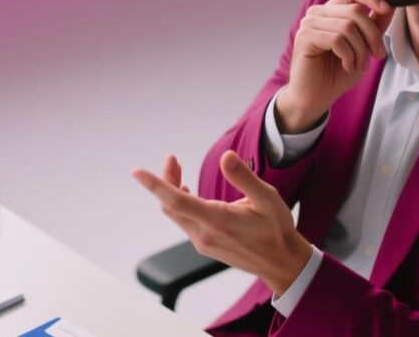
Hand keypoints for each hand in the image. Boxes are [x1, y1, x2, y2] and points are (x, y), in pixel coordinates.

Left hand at [132, 151, 312, 295]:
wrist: (281, 263)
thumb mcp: (267, 198)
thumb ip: (244, 178)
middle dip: (165, 180)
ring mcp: (203, 242)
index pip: (176, 201)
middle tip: (172, 159)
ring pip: (175, 214)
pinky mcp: (205, 245)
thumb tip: (226, 157)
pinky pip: (183, 222)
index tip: (137, 172)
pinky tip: (187, 192)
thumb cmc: (276, 229)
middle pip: (170, 205)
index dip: (155, 184)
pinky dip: (179, 204)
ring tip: (176, 169)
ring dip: (171, 191)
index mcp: (218, 221)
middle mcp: (205, 235)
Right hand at [278, 0, 393, 132]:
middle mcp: (319, 13)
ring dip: (360, 50)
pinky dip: (348, 56)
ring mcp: (309, 23)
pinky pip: (337, 40)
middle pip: (355, 11)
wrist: (317, 97)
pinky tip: (347, 66)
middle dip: (372, 35)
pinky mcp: (304, 37)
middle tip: (377, 55)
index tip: (386, 9)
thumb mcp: (364, 47)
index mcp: (332, 10)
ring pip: (348, 26)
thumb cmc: (338, 72)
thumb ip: (374, 25)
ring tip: (358, 65)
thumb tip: (390, 5)